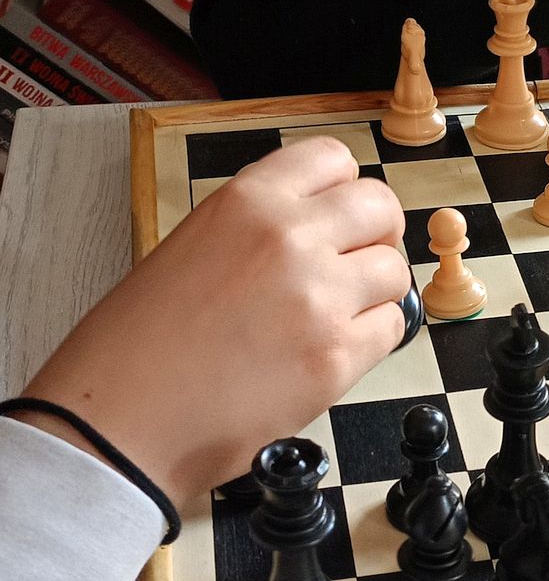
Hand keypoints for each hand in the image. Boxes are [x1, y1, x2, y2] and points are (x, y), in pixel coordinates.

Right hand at [16, 137, 408, 504]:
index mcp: (246, 202)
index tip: (344, 214)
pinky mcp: (336, 357)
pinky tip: (331, 351)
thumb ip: (259, 230)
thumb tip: (316, 230)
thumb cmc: (140, 348)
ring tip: (338, 315)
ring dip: (376, 292)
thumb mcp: (192, 248)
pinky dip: (372, 340)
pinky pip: (391, 328)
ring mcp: (318, 298)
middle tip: (361, 261)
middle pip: (380, 207)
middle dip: (378, 233)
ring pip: (394, 270)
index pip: (331, 158)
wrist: (122, 422)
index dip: (345, 189)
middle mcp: (289, 239)